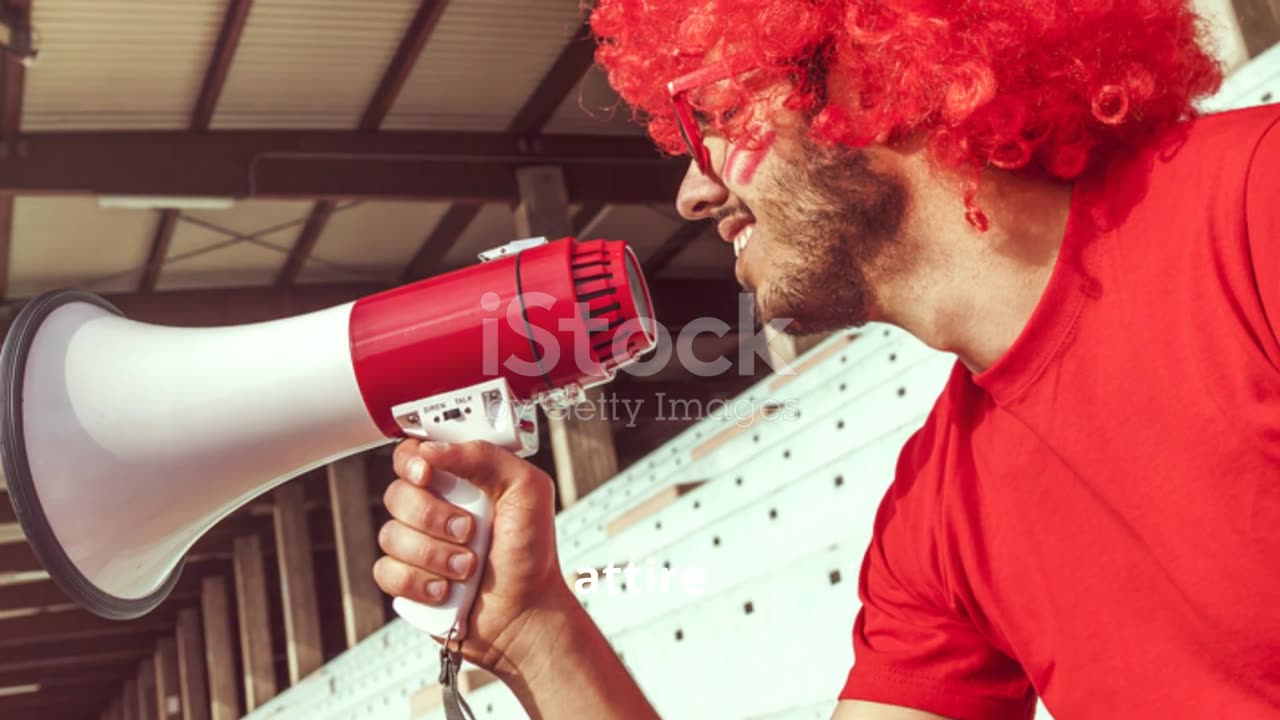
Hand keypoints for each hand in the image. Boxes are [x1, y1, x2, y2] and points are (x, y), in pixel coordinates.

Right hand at [373, 439, 572, 677]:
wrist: (526, 614)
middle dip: (433, 517)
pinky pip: (386, 571)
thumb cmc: (532, 553)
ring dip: (434, 555)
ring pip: (391, 535)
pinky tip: (445, 590)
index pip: (413, 454)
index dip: (412, 461)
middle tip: (468, 532)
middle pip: (397, 494)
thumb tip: (432, 449)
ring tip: (467, 568)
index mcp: (459, 480)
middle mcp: (434, 508)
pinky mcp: (407, 579)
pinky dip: (417, 582)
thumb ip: (486, 457)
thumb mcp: (527, 490)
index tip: (428, 474)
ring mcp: (417, 544)